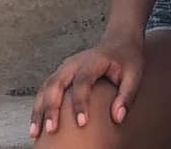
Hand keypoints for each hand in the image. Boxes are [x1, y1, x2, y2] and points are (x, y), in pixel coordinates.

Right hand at [28, 32, 143, 138]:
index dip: (81, 102)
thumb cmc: (127, 59)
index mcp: (94, 60)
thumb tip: (118, 118)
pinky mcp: (61, 73)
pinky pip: (45, 89)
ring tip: (35, 132)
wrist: (119, 40)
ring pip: (46, 86)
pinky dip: (39, 106)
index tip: (82, 123)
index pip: (83, 81)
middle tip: (52, 129)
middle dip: (52, 107)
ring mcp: (66, 66)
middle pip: (57, 82)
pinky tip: (37, 124)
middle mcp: (75, 62)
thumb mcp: (135, 74)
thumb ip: (127, 96)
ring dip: (39, 109)